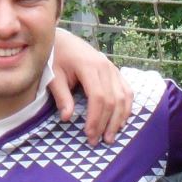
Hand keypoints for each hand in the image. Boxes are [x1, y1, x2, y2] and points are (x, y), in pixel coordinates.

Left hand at [49, 28, 130, 143]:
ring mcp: (113, 68)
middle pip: (113, 100)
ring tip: (111, 136)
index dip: (96, 118)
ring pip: (123, 97)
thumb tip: (67, 118)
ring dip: (119, 119)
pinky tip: (121, 121)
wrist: (63, 39)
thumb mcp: (54, 76)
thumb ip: (61, 96)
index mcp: (89, 66)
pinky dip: (126, 107)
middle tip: (98, 141)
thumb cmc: (56, 57)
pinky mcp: (116, 71)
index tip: (89, 134)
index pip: (98, 97)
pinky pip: (127, 91)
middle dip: (107, 123)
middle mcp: (105, 67)